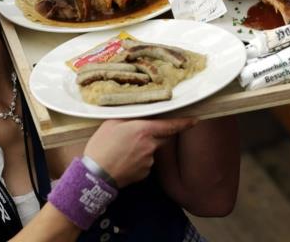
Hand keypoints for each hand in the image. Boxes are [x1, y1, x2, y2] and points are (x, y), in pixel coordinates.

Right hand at [83, 118, 197, 186]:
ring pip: (152, 150)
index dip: (184, 122)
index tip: (194, 120)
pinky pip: (146, 162)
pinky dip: (138, 160)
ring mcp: (149, 161)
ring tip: (123, 149)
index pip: (170, 125)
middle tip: (138, 133)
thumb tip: (137, 114)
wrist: (95, 174)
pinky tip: (124, 159)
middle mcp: (150, 145)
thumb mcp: (111, 123)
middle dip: (156, 134)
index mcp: (143, 130)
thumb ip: (128, 117)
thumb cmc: (101, 146)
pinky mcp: (145, 173)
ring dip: (144, 147)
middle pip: (162, 137)